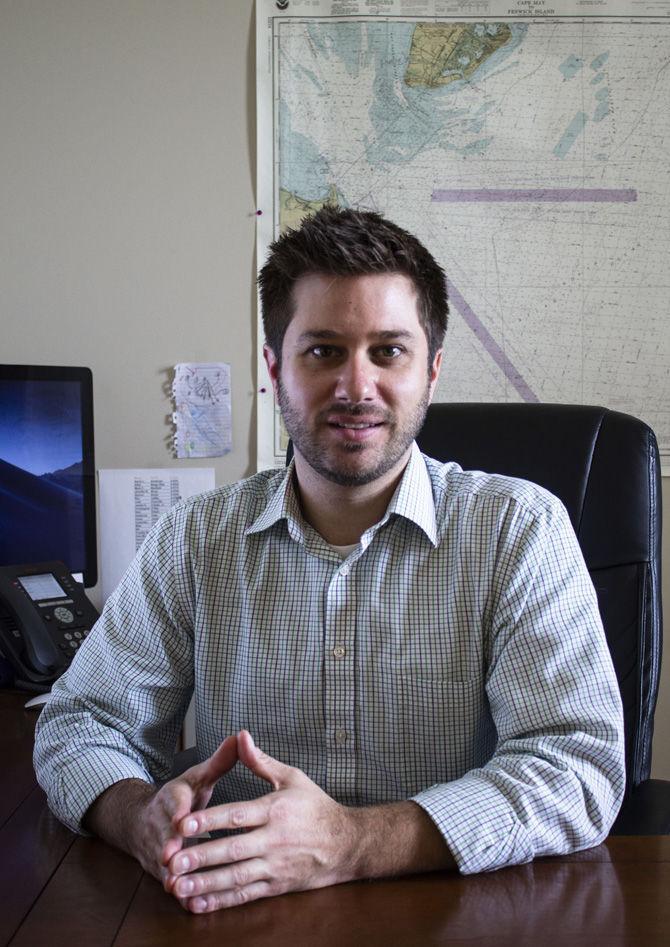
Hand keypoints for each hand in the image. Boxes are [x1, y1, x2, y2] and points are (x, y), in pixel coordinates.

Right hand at [128, 735, 238, 884]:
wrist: (142, 821)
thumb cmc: (181, 798)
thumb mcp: (197, 777)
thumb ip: (219, 762)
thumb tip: (242, 737)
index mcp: (172, 798)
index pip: (173, 802)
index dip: (178, 811)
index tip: (182, 819)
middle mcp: (160, 825)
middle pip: (164, 836)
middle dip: (169, 846)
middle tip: (174, 857)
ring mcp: (157, 850)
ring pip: (163, 864)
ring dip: (172, 875)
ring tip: (181, 887)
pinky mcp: (160, 871)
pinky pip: (169, 883)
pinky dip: (179, 894)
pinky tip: (191, 905)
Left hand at [165, 730, 357, 912]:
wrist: (346, 844)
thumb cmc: (316, 807)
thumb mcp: (293, 778)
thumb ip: (261, 761)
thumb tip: (241, 736)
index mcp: (275, 810)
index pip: (237, 815)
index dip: (209, 820)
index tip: (183, 823)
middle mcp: (274, 840)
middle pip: (232, 850)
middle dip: (200, 856)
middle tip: (172, 860)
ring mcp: (275, 866)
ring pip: (236, 877)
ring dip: (206, 883)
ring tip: (178, 886)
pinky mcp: (276, 885)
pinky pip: (245, 895)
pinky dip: (222, 901)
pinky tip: (199, 903)